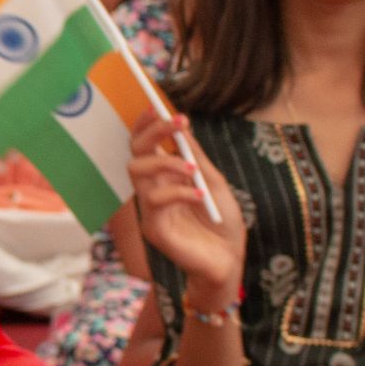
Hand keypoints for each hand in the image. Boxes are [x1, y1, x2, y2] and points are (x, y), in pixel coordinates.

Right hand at [127, 112, 244, 296]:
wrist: (229, 259)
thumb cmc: (222, 222)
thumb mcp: (213, 182)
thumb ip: (195, 157)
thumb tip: (182, 124)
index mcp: (164, 176)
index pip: (144, 143)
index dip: (146, 123)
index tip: (157, 106)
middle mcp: (152, 188)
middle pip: (136, 151)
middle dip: (154, 131)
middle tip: (177, 122)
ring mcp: (149, 208)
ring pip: (138, 172)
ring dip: (166, 162)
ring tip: (192, 170)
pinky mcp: (153, 228)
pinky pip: (155, 200)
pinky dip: (179, 192)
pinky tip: (200, 197)